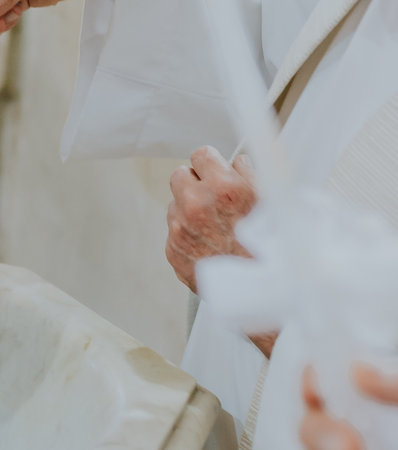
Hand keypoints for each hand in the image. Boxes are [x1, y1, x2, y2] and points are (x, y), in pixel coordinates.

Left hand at [166, 146, 275, 354]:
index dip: (213, 163)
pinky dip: (188, 234)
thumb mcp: (271, 200)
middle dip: (196, 182)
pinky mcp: (173, 251)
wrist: (265, 295)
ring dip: (191, 209)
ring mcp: (180, 230)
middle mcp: (196, 206)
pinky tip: (210, 245)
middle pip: (180, 175)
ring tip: (217, 227)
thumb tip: (236, 159)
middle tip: (215, 197)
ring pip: (176, 204)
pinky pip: (174, 231)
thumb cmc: (276, 248)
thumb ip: (249, 173)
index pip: (201, 154)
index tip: (219, 171)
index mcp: (223, 188)